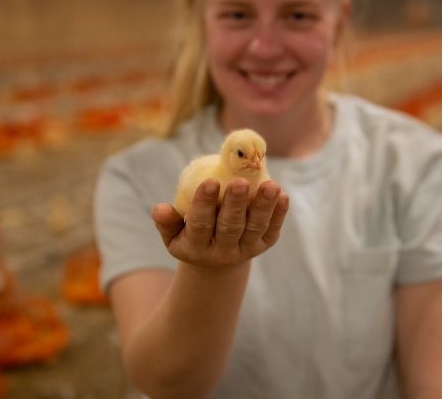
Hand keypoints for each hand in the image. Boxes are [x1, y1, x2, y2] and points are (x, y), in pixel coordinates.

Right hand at [152, 178, 288, 266]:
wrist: (215, 259)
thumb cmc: (190, 235)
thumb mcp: (173, 234)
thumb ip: (167, 222)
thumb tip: (158, 208)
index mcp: (196, 247)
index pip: (200, 224)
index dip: (204, 204)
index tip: (210, 181)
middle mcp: (222, 251)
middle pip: (231, 227)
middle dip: (236, 204)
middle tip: (241, 181)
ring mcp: (245, 249)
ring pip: (255, 228)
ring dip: (264, 207)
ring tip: (272, 186)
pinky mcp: (262, 245)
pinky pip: (271, 230)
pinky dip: (279, 214)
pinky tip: (283, 196)